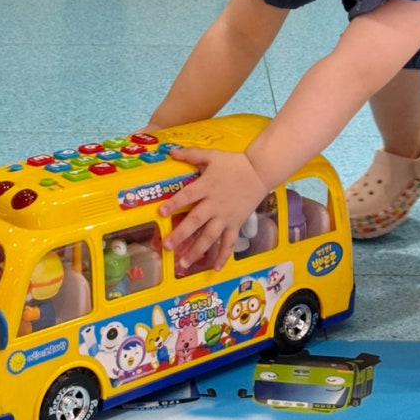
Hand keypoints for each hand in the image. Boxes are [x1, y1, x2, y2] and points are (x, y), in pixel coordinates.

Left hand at [159, 147, 267, 270]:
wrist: (259, 172)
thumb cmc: (234, 163)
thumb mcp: (212, 155)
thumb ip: (191, 155)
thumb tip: (171, 151)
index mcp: (206, 187)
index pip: (187, 196)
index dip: (174, 204)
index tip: (160, 213)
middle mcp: (214, 204)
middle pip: (195, 221)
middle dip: (180, 234)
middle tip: (167, 246)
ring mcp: (226, 217)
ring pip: (210, 236)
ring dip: (196, 250)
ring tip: (184, 263)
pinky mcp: (236, 224)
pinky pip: (229, 243)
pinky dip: (223, 256)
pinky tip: (215, 268)